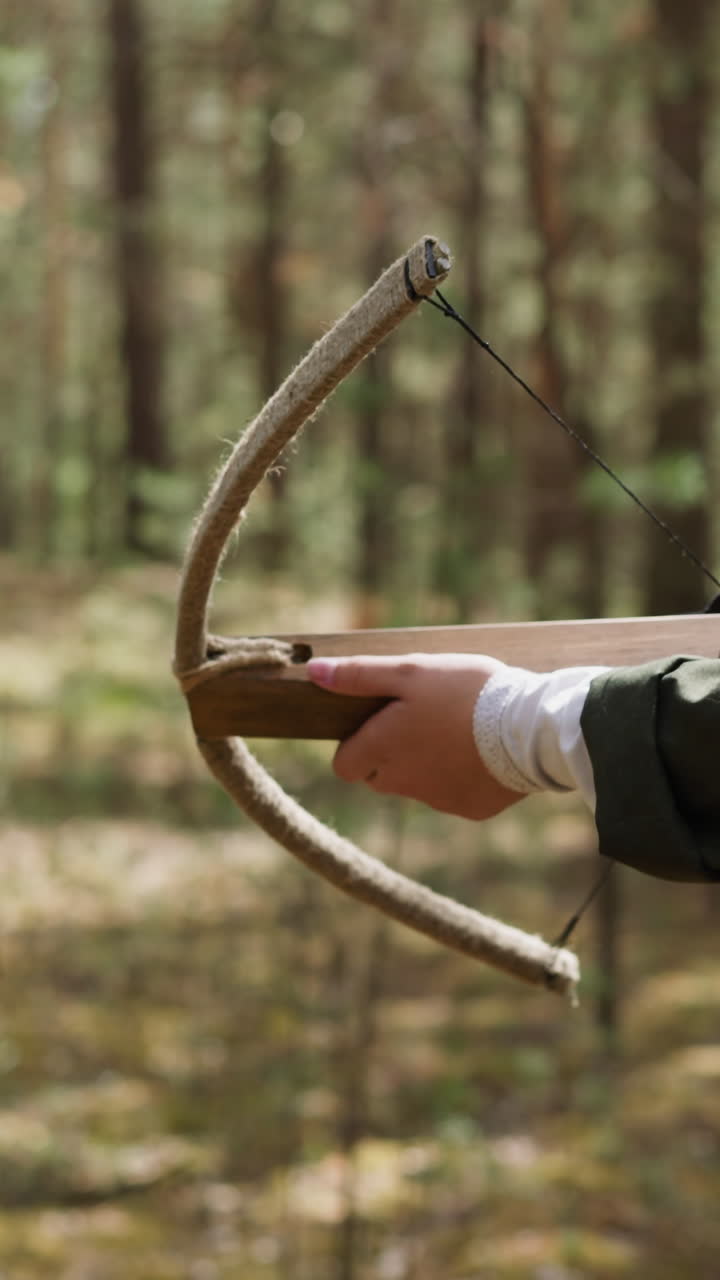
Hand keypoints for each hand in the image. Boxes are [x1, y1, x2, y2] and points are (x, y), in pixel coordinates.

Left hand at [306, 653, 524, 820]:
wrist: (530, 728)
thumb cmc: (465, 692)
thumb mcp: (410, 671)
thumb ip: (359, 675)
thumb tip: (313, 673)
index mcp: (381, 750)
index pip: (344, 765)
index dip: (355, 744)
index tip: (379, 722)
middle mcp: (402, 783)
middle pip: (379, 776)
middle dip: (390, 754)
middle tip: (421, 720)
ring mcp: (437, 800)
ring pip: (416, 786)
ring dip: (426, 764)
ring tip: (457, 729)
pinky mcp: (470, 809)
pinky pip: (454, 795)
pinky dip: (461, 776)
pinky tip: (481, 751)